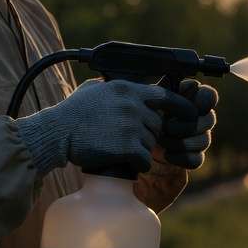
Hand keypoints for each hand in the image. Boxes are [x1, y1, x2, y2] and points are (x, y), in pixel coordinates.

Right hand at [20, 78, 188, 174]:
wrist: (58, 133)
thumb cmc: (72, 113)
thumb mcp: (94, 89)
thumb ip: (114, 87)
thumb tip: (119, 83)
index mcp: (128, 89)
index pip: (165, 95)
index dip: (179, 106)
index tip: (189, 113)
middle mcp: (133, 104)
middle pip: (157, 123)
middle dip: (148, 133)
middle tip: (129, 139)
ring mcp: (132, 126)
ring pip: (152, 142)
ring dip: (141, 149)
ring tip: (121, 149)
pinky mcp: (128, 146)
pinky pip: (145, 159)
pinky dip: (139, 164)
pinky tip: (129, 163)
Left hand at [155, 79, 217, 169]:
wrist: (140, 146)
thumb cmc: (147, 117)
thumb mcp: (151, 101)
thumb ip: (166, 90)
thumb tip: (180, 82)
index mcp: (193, 100)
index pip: (209, 96)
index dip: (202, 100)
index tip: (186, 105)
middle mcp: (201, 119)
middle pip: (210, 119)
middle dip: (185, 125)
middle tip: (166, 127)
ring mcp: (200, 139)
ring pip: (204, 141)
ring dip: (181, 142)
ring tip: (161, 141)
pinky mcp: (194, 158)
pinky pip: (197, 159)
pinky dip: (180, 157)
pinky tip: (167, 155)